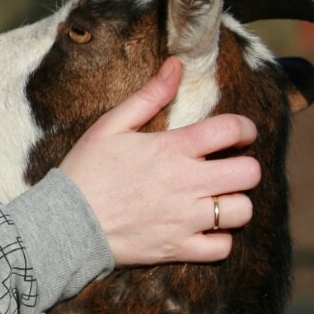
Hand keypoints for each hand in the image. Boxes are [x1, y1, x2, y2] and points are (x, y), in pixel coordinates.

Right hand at [60, 57, 260, 266]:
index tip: (239, 134)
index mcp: (172, 149)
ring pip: (241, 211)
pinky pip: (222, 248)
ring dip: (233, 203)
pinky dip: (218, 239)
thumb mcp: (110, 126)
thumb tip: (176, 65)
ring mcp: (186, 219)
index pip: (231, 130)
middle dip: (243, 167)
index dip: (245, 128)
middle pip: (249, 173)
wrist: (64, 223)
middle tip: (226, 168)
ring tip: (214, 199)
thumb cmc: (85, 170)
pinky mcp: (179, 248)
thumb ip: (149, 96)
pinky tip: (202, 228)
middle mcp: (187, 183)